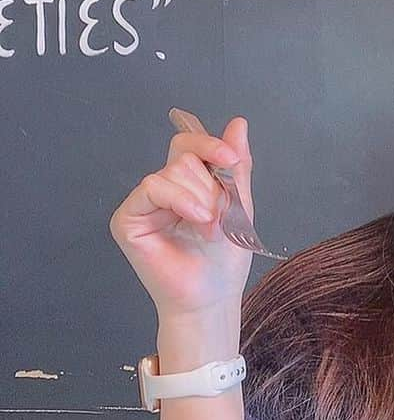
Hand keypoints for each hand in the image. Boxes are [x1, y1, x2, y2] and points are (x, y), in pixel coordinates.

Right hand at [109, 116, 254, 318]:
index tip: (230, 158)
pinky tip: (195, 221)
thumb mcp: (239, 204)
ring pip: (173, 172)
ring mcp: (143, 204)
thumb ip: (236, 165)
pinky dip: (180, 200)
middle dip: (212, 187)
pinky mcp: (127, 219)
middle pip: (185, 156)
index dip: (209, 145)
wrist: (212, 297)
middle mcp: (161, 190)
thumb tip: (237, 123)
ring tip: (209, 229)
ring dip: (202, 200)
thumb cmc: (223, 260)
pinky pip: (152, 187)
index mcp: (186, 184)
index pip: (190, 145)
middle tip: (219, 219)